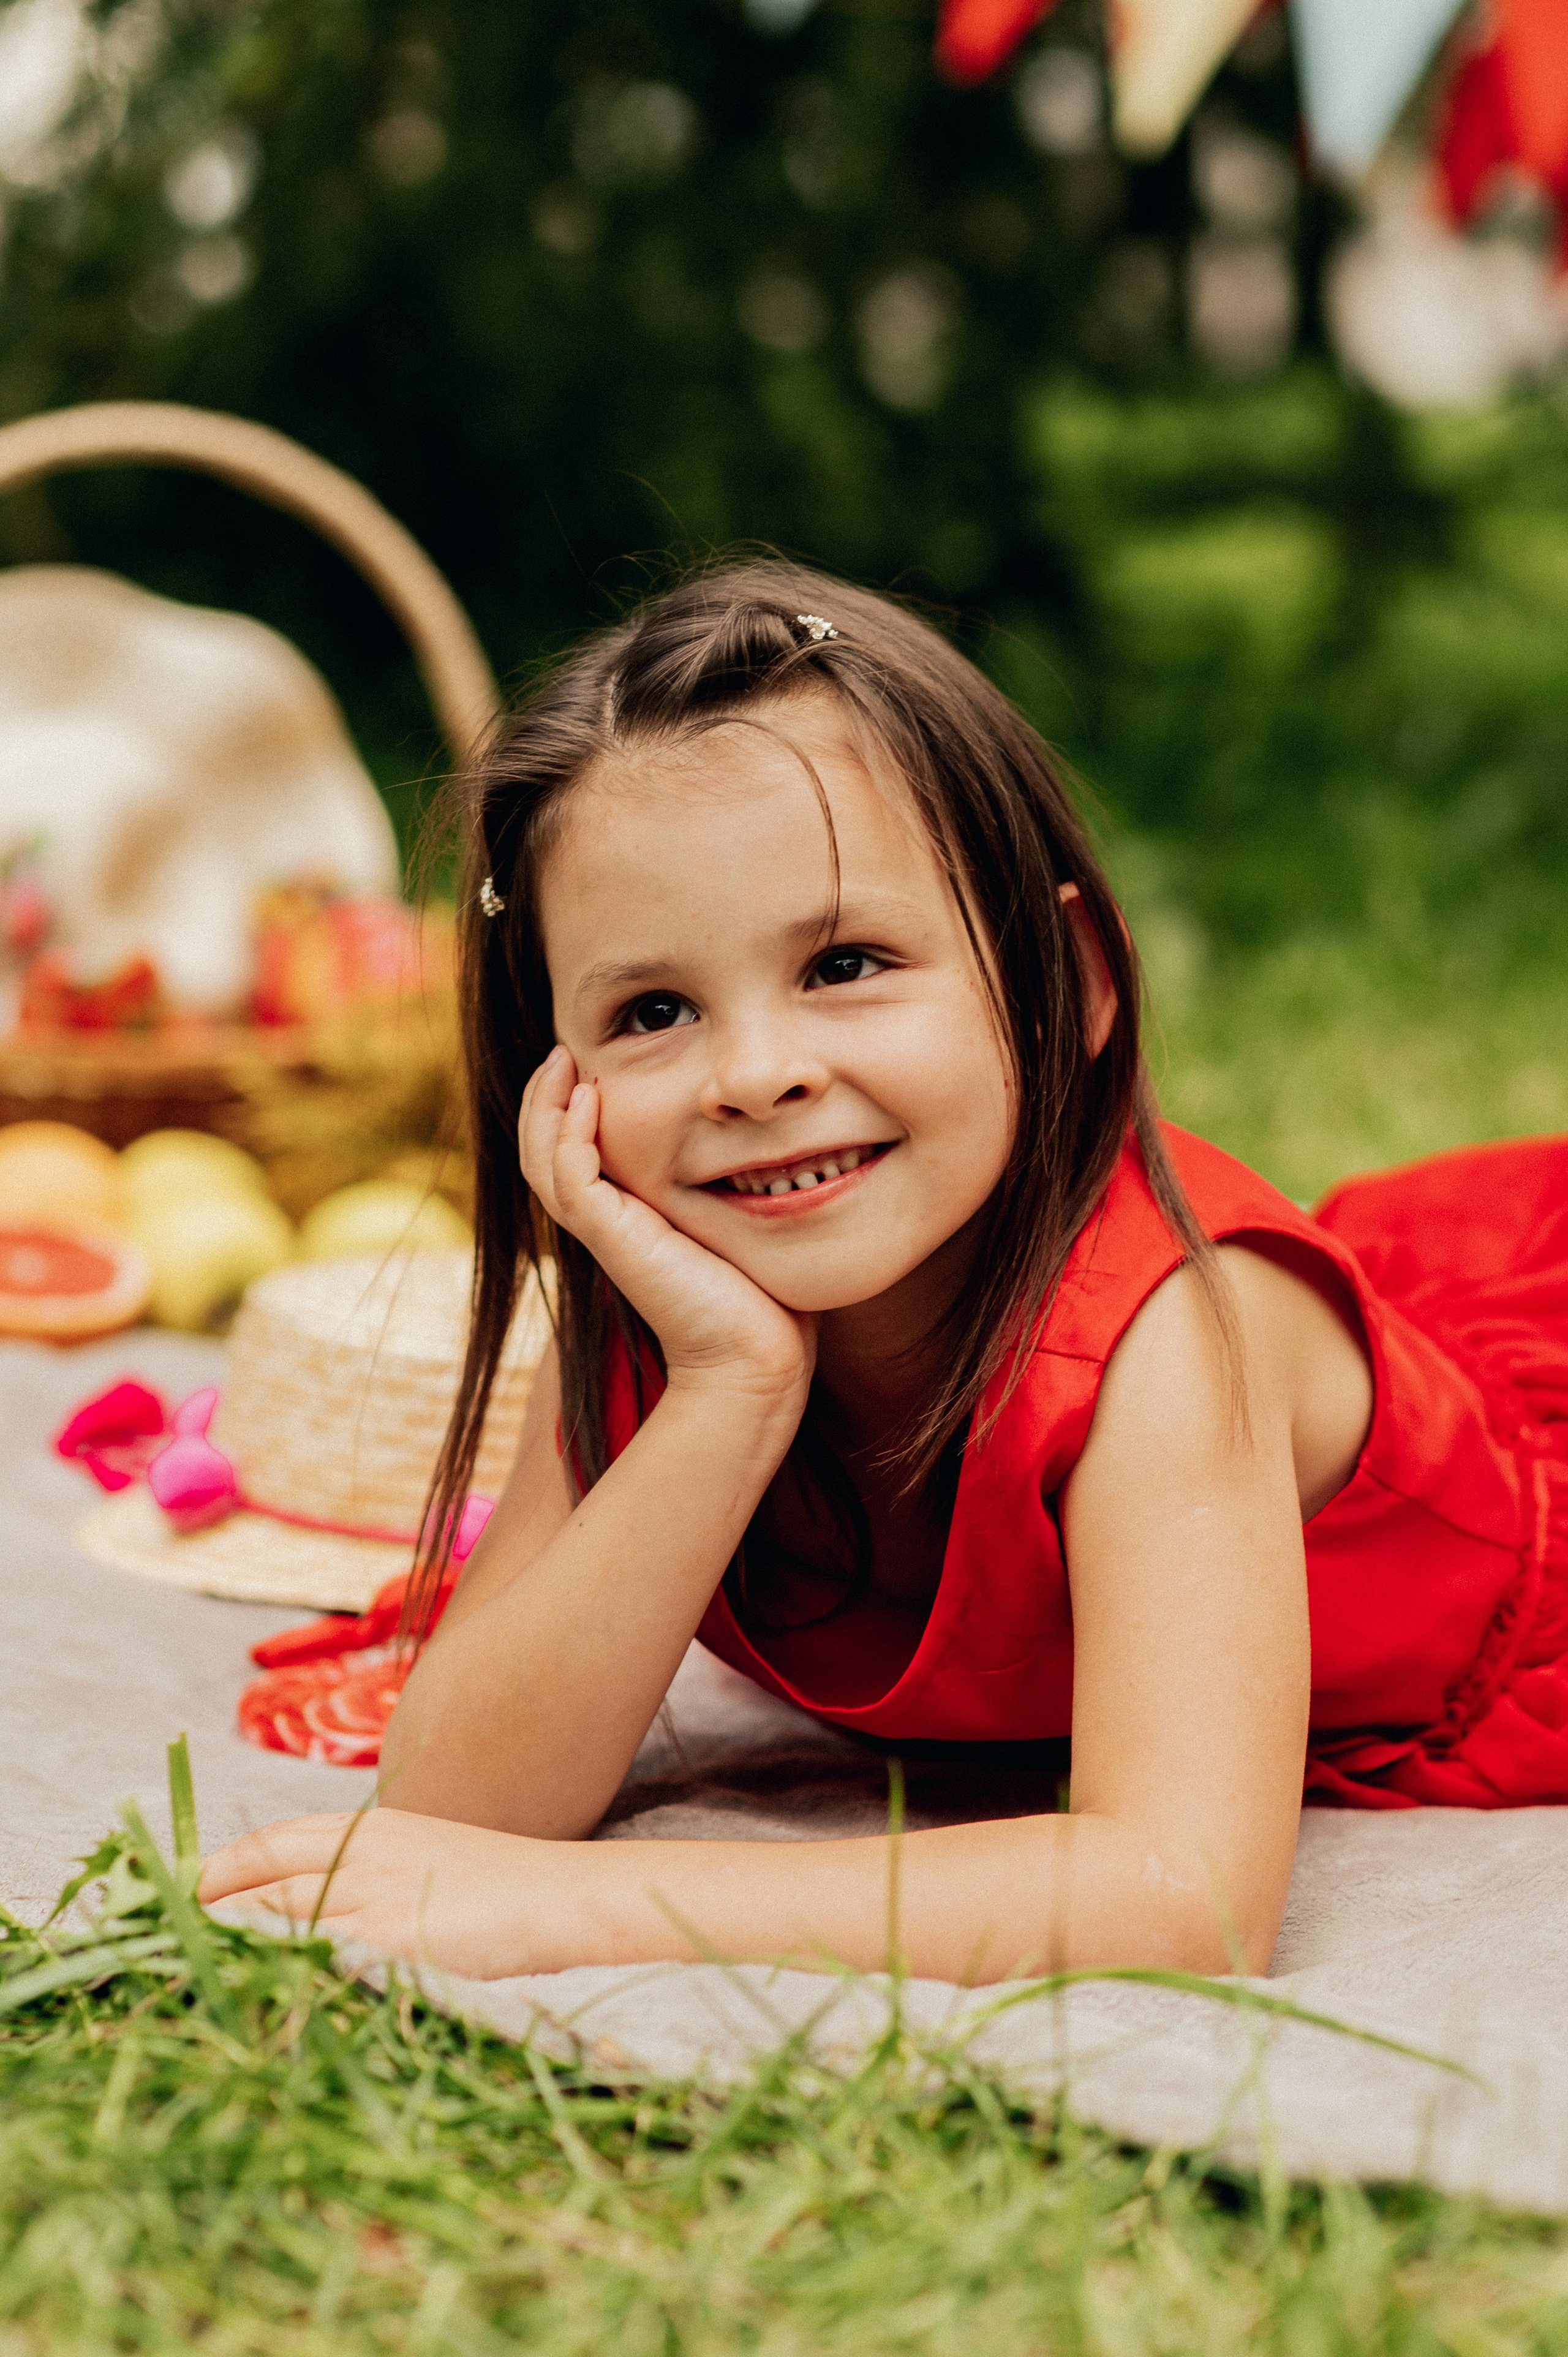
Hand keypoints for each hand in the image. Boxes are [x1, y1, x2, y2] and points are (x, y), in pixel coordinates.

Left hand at [198, 1808, 549, 1980]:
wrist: (565, 1895)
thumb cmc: (504, 1886)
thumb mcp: (426, 1859)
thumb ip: (371, 1876)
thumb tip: (314, 1914)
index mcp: (372, 1827)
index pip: (271, 1841)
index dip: (220, 1868)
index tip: (188, 1896)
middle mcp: (363, 1851)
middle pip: (257, 1877)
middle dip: (206, 1908)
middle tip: (170, 1941)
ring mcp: (373, 1894)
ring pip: (271, 1917)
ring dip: (225, 1946)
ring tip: (189, 1977)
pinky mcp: (388, 1939)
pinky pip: (310, 1958)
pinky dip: (273, 1976)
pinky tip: (251, 2000)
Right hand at [521, 1046, 814, 1405]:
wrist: (755, 1358)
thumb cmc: (761, 1297)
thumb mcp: (739, 1223)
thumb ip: (733, 1186)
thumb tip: (773, 1146)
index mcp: (628, 1218)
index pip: (572, 1153)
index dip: (569, 1107)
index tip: (591, 1063)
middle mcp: (607, 1223)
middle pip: (543, 1150)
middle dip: (544, 1096)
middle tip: (562, 1050)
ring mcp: (605, 1231)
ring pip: (543, 1158)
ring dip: (545, 1104)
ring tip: (563, 1059)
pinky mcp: (612, 1238)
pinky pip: (571, 1175)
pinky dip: (570, 1132)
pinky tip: (590, 1096)